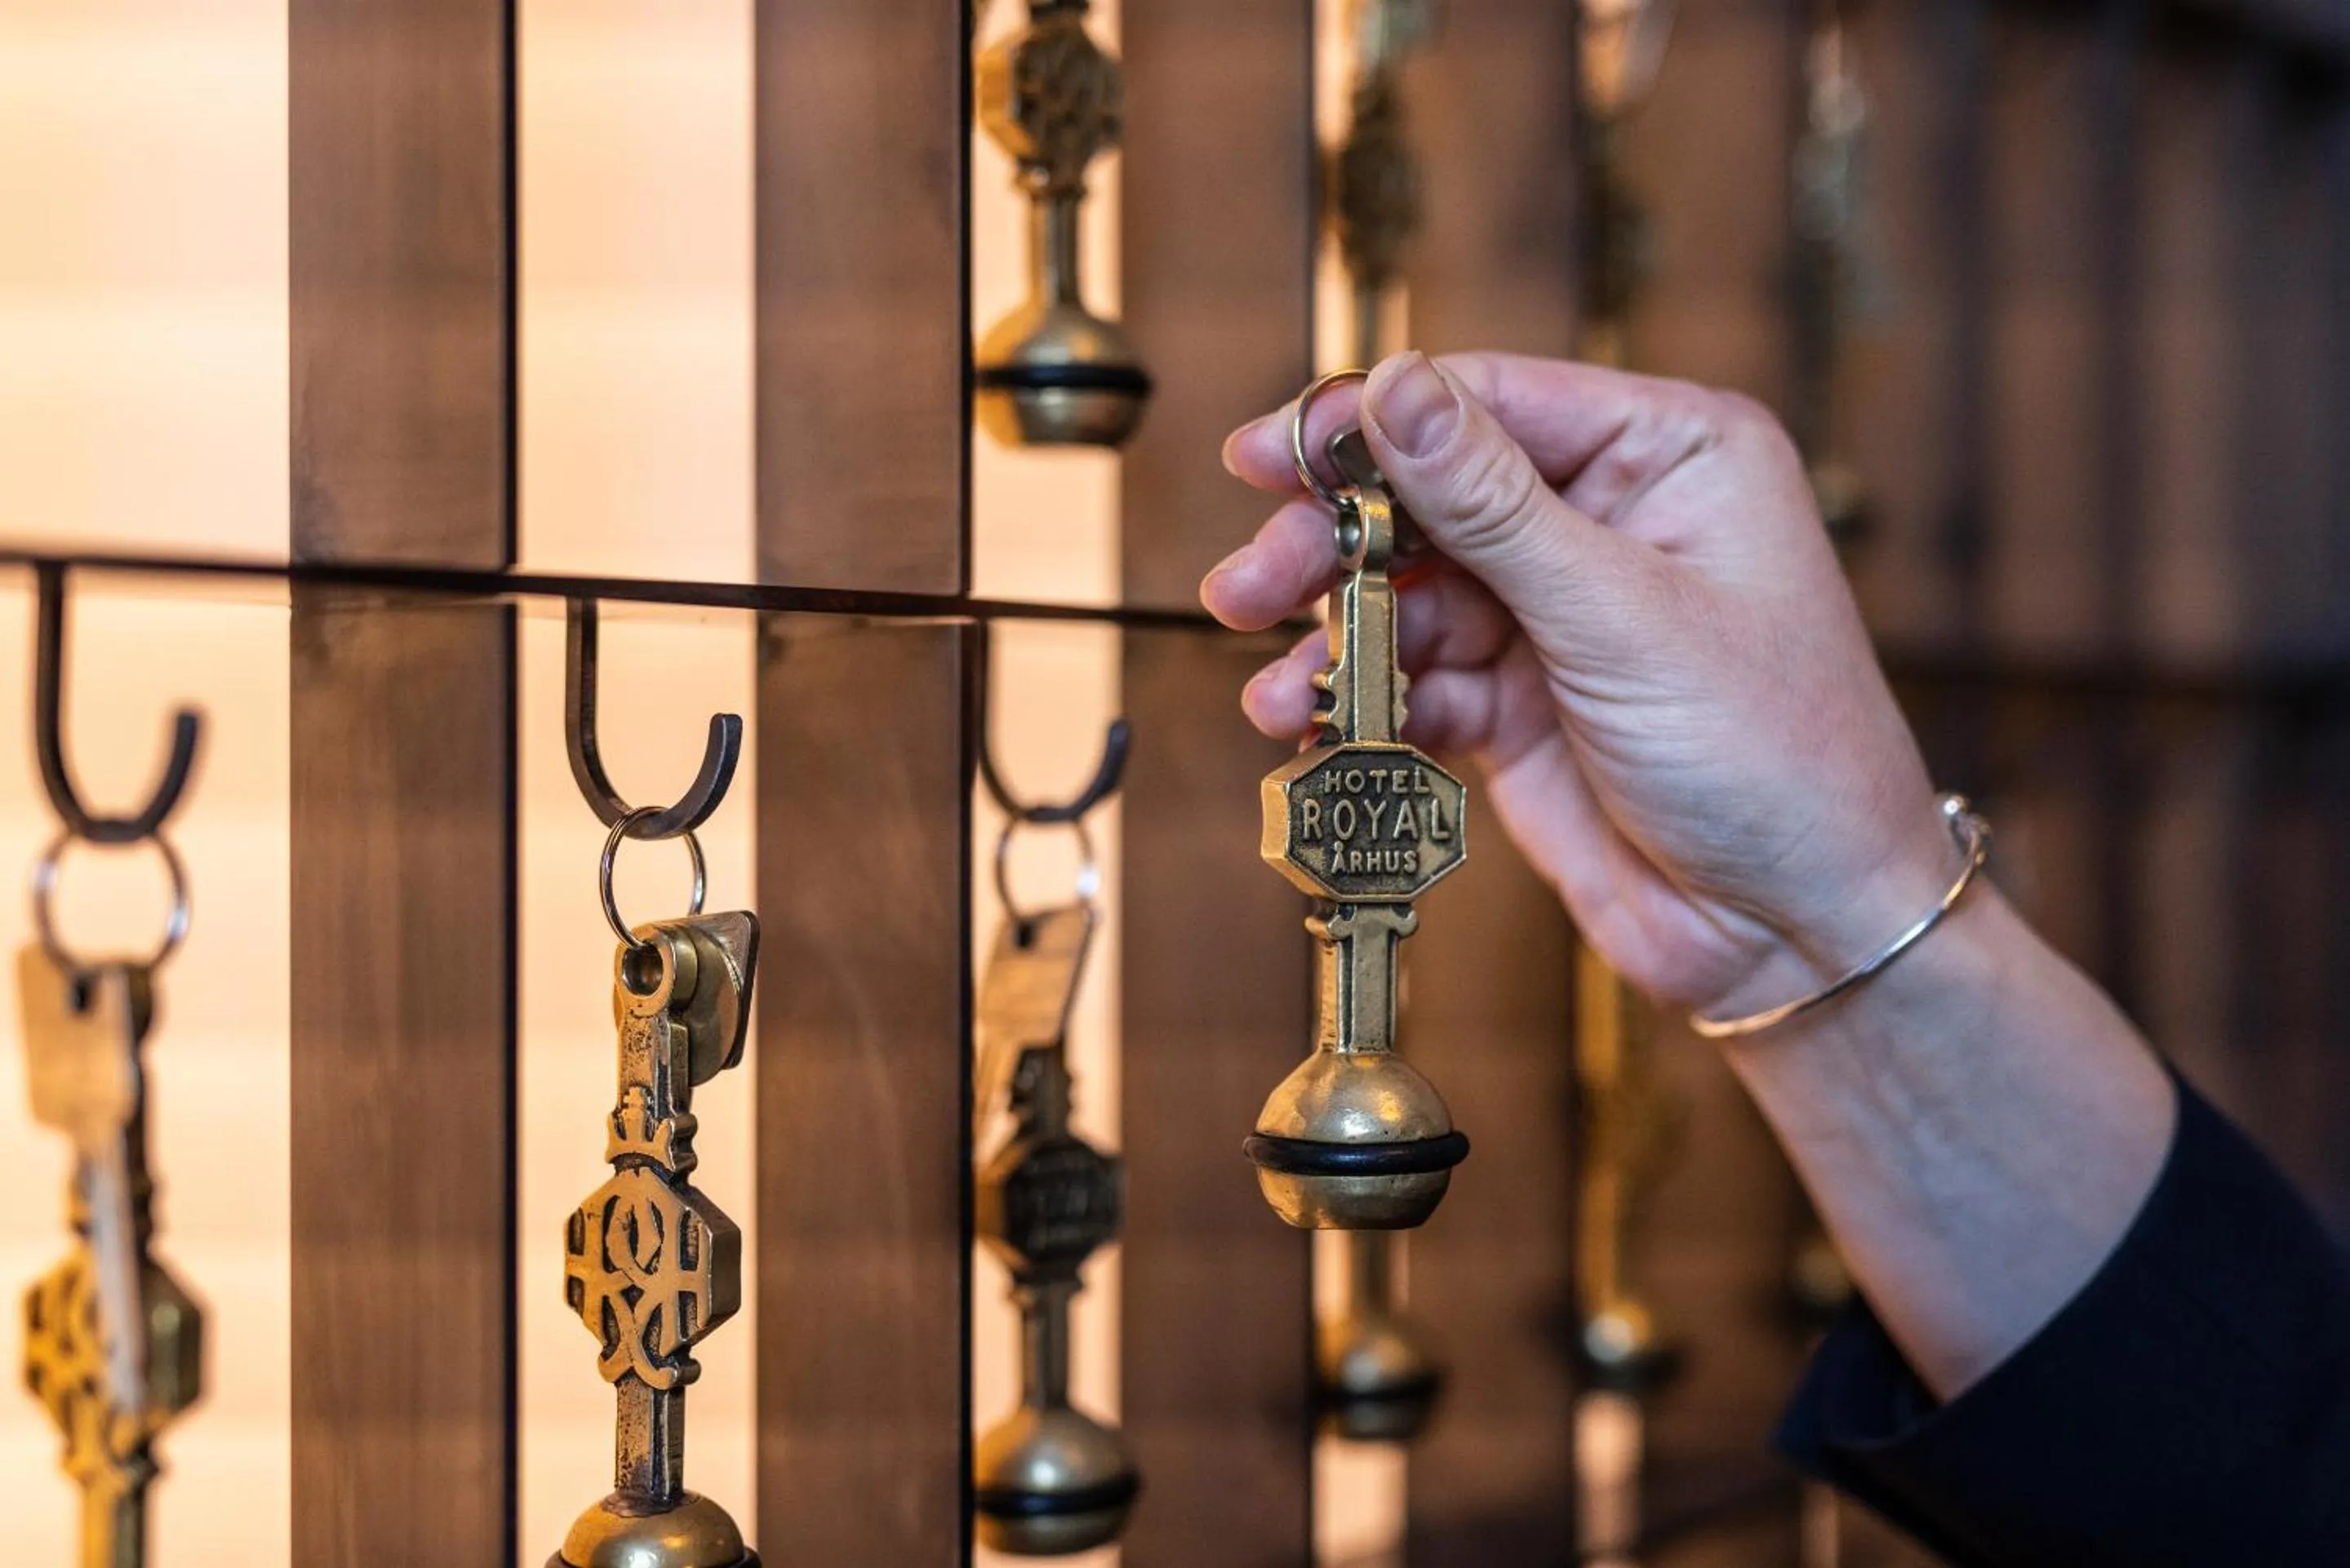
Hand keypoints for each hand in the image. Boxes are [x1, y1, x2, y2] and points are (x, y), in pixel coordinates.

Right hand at [1204, 350, 1950, 1015]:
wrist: (1801, 934)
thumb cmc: (1775, 757)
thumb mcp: (1623, 614)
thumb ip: (1493, 504)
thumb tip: (1394, 387)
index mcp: (1668, 455)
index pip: (1490, 402)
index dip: (1370, 423)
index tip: (1270, 455)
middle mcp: (1608, 521)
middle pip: (1427, 496)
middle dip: (1330, 544)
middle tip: (1248, 586)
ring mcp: (1557, 617)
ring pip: (1406, 595)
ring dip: (1332, 640)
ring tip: (1276, 692)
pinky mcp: (1518, 706)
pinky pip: (1414, 680)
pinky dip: (1362, 704)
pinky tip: (1314, 730)